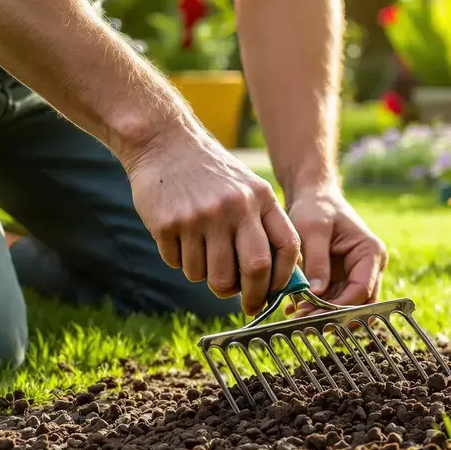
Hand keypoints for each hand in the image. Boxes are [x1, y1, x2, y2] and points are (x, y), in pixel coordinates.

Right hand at [123, 125, 300, 315]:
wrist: (163, 143)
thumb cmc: (211, 175)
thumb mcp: (248, 188)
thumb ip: (264, 226)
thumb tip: (276, 279)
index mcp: (260, 198)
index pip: (287, 248)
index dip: (283, 279)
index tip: (273, 295)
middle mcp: (234, 207)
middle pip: (254, 270)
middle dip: (252, 297)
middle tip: (246, 306)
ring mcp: (201, 216)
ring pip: (212, 276)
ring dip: (208, 279)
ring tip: (202, 257)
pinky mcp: (169, 224)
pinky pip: (179, 265)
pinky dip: (180, 261)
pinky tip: (178, 237)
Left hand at [284, 184, 387, 316]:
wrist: (314, 197)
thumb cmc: (316, 208)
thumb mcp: (313, 231)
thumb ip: (317, 262)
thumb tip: (316, 293)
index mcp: (370, 252)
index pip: (361, 289)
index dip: (339, 306)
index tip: (314, 314)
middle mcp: (370, 266)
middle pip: (358, 302)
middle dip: (332, 314)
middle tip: (304, 321)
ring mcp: (357, 274)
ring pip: (345, 305)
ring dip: (323, 313)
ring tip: (296, 315)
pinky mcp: (343, 278)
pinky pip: (333, 299)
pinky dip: (316, 306)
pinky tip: (294, 307)